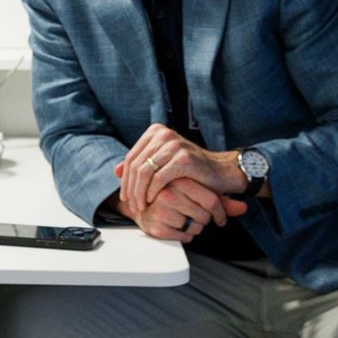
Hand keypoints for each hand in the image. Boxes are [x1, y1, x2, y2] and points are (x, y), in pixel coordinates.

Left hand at [116, 123, 248, 213]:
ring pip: (144, 172)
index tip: (124, 196)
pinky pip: (159, 178)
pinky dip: (152, 192)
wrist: (221, 172)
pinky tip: (152, 200)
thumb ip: (141, 165)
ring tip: (140, 206)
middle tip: (131, 205)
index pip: (131, 157)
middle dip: (130, 189)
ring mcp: (174, 145)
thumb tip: (115, 171)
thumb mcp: (162, 163)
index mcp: (156, 132)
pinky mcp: (184, 159)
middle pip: (136, 165)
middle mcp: (164, 135)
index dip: (125, 179)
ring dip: (139, 193)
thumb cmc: (190, 170)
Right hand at [117, 175, 248, 242]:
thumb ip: (222, 200)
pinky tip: (176, 227)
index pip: (211, 200)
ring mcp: (160, 210)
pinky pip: (184, 237)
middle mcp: (168, 193)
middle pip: (204, 215)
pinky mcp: (156, 226)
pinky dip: (184, 236)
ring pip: (195, 227)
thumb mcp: (197, 192)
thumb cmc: (173, 196)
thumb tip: (244, 207)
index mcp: (179, 179)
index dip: (220, 213)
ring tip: (183, 219)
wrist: (143, 203)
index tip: (219, 218)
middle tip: (193, 215)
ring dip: (194, 228)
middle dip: (203, 219)